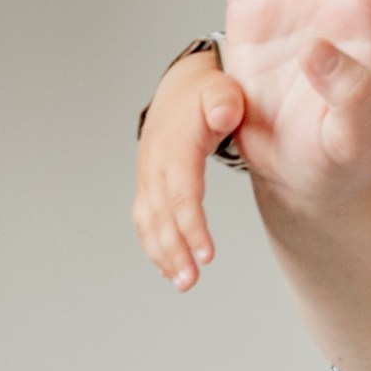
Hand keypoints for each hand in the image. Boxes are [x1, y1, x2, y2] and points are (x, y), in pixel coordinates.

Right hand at [132, 46, 248, 287]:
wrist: (182, 88)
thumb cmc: (209, 92)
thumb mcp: (222, 89)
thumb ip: (225, 101)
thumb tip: (225, 113)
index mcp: (175, 144)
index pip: (182, 191)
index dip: (191, 224)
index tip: (207, 255)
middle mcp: (155, 163)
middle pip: (161, 213)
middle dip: (174, 249)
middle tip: (190, 281)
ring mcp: (148, 176)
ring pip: (149, 220)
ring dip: (162, 253)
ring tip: (183, 282)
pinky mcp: (148, 185)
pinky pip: (145, 219)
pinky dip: (154, 245)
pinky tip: (169, 268)